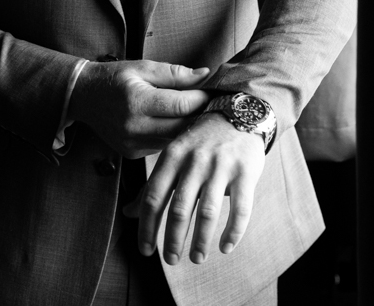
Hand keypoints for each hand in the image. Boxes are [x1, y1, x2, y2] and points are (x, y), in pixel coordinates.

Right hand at [68, 60, 210, 158]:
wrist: (84, 96)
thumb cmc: (115, 77)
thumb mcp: (143, 67)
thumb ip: (175, 73)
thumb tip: (205, 74)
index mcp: (137, 101)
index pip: (181, 105)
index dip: (201, 98)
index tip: (213, 91)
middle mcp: (134, 126)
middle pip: (181, 128)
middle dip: (200, 116)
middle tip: (213, 105)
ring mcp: (132, 143)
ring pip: (174, 141)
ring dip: (189, 129)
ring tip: (200, 115)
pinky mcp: (132, 153)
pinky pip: (162, 147)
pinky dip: (173, 137)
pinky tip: (178, 125)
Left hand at [132, 113, 265, 263]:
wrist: (238, 113)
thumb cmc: (200, 141)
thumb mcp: (173, 155)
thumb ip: (154, 185)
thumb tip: (128, 213)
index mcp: (173, 156)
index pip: (154, 196)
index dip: (147, 227)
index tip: (146, 251)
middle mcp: (195, 161)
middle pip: (179, 208)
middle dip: (173, 240)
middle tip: (171, 260)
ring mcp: (221, 166)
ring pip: (208, 212)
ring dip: (201, 241)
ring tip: (197, 258)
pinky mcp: (245, 172)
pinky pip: (240, 209)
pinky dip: (232, 232)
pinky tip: (225, 247)